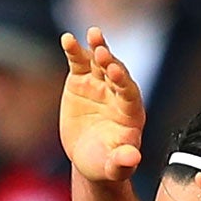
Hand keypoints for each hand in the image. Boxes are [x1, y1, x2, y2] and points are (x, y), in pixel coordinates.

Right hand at [60, 29, 146, 183]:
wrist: (90, 156)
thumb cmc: (106, 163)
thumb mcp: (114, 167)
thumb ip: (123, 162)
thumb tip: (133, 159)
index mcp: (131, 111)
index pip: (129, 93)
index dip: (123, 82)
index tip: (116, 72)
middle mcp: (118, 93)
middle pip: (116, 72)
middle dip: (110, 62)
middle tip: (102, 51)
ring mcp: (100, 84)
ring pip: (100, 62)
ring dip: (97, 47)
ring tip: (93, 33)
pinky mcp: (81, 80)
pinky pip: (78, 63)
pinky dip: (74, 50)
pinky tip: (67, 39)